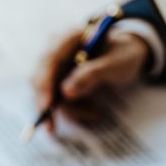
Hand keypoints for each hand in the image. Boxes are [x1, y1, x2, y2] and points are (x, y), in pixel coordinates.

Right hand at [33, 28, 150, 129]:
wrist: (125, 56)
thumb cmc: (123, 54)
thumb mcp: (116, 63)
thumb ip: (92, 73)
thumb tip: (65, 92)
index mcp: (69, 37)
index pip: (49, 60)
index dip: (44, 84)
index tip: (47, 106)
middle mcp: (55, 50)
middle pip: (40, 80)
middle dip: (47, 105)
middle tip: (52, 129)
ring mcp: (54, 67)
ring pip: (47, 95)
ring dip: (70, 109)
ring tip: (95, 114)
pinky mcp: (55, 82)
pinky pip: (56, 101)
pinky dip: (72, 110)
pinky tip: (91, 111)